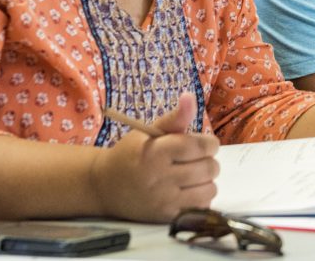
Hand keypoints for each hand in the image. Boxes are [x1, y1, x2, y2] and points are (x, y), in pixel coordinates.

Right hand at [92, 92, 219, 220]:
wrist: (104, 186)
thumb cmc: (131, 154)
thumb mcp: (149, 132)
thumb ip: (174, 118)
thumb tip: (190, 96)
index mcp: (156, 152)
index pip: (200, 146)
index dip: (209, 143)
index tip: (204, 143)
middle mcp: (160, 177)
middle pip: (209, 168)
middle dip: (208, 161)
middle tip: (197, 160)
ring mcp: (164, 200)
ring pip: (210, 189)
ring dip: (207, 181)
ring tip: (193, 175)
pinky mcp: (167, 216)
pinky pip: (201, 207)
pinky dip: (200, 198)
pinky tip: (188, 191)